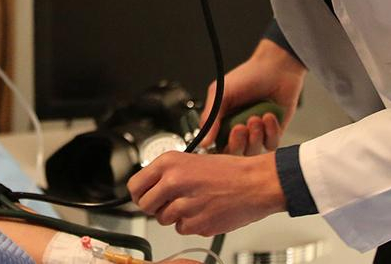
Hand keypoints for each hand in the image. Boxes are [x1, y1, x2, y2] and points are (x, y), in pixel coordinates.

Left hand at [129, 151, 284, 235]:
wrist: (255, 183)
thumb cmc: (229, 172)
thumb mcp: (191, 161)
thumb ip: (167, 174)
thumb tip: (148, 189)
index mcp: (169, 163)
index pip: (135, 185)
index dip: (139, 194)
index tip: (145, 197)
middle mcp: (173, 182)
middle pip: (145, 205)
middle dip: (156, 207)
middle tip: (171, 202)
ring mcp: (185, 204)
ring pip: (163, 219)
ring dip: (175, 216)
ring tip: (193, 204)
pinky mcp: (197, 223)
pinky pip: (181, 229)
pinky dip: (190, 225)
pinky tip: (204, 211)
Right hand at [199, 38, 304, 154]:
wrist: (277, 68)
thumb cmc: (248, 76)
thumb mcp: (221, 94)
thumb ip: (211, 119)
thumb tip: (203, 142)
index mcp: (221, 121)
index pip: (217, 146)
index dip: (221, 147)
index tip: (224, 137)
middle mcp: (238, 129)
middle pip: (234, 153)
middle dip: (238, 142)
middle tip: (240, 127)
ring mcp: (256, 132)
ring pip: (253, 151)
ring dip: (255, 135)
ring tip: (256, 117)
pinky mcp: (273, 132)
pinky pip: (271, 144)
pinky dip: (270, 131)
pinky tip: (268, 116)